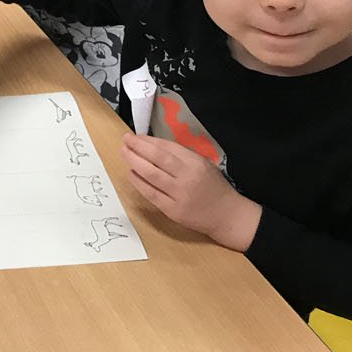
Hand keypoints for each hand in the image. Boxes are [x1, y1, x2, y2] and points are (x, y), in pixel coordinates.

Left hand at [119, 134, 261, 250]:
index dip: (148, 141)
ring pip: (151, 175)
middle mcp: (187, 177)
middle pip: (157, 158)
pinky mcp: (172, 210)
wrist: (227, 215)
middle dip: (137, 147)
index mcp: (195, 163)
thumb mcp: (202, 164)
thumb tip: (151, 145)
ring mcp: (179, 195)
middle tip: (125, 140)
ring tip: (124, 153)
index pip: (166, 147)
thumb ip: (180, 155)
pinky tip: (130, 173)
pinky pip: (151, 193)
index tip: (135, 136)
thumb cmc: (213, 186)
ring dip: (133, 162)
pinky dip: (138, 182)